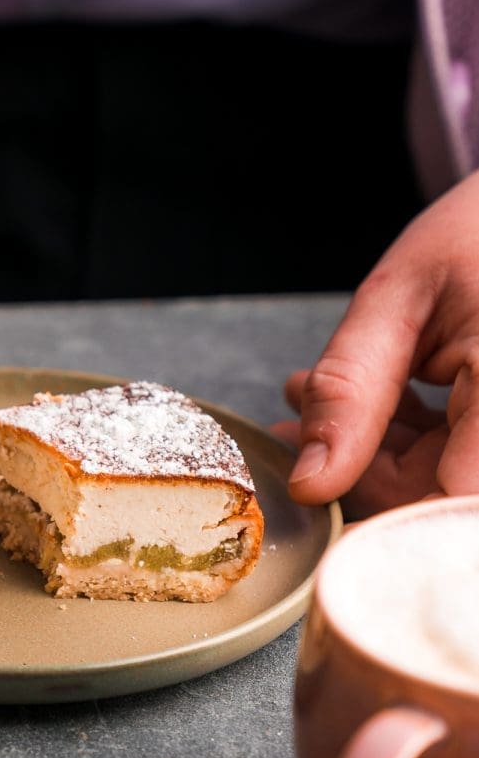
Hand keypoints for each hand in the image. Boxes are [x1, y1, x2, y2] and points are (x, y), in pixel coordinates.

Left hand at [278, 170, 478, 515]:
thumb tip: (308, 484)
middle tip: (296, 419)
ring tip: (318, 392)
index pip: (445, 507)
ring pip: (436, 486)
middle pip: (432, 500)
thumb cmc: (477, 231)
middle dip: (356, 471)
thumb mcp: (400, 297)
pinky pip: (452, 462)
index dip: (377, 526)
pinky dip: (404, 441)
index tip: (312, 500)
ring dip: (372, 455)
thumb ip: (351, 390)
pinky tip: (369, 398)